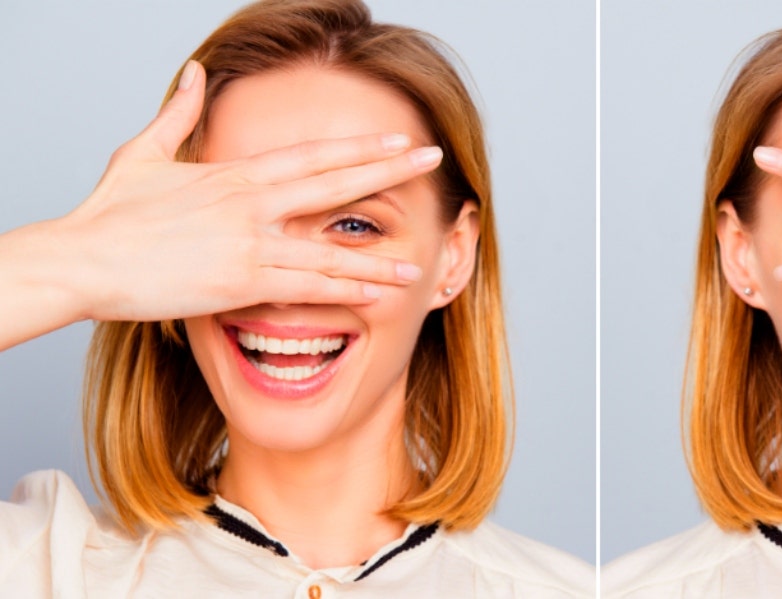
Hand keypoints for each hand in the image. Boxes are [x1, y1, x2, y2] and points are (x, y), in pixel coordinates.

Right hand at [47, 60, 441, 322]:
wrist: (82, 261)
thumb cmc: (108, 214)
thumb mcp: (143, 153)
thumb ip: (178, 114)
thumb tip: (195, 73)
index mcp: (235, 175)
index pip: (312, 155)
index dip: (358, 148)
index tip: (396, 140)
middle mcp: (251, 205)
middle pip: (334, 184)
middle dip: (387, 172)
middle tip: (430, 160)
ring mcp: (249, 244)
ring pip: (330, 250)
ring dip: (378, 257)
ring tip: (418, 263)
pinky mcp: (240, 282)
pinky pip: (306, 289)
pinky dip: (345, 292)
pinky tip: (377, 296)